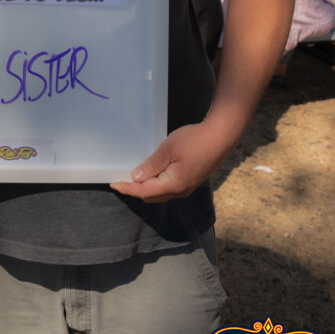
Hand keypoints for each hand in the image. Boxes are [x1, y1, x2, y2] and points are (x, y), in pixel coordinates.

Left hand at [110, 121, 227, 202]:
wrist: (221, 136)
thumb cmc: (194, 140)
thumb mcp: (168, 149)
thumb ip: (151, 165)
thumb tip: (136, 178)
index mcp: (173, 185)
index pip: (144, 192)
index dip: (128, 189)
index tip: (113, 184)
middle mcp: (180, 191)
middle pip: (152, 197)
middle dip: (135, 191)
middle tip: (121, 180)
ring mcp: (187, 187)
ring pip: (161, 194)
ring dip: (146, 189)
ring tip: (133, 178)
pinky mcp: (191, 180)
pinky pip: (169, 188)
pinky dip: (156, 184)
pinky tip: (151, 174)